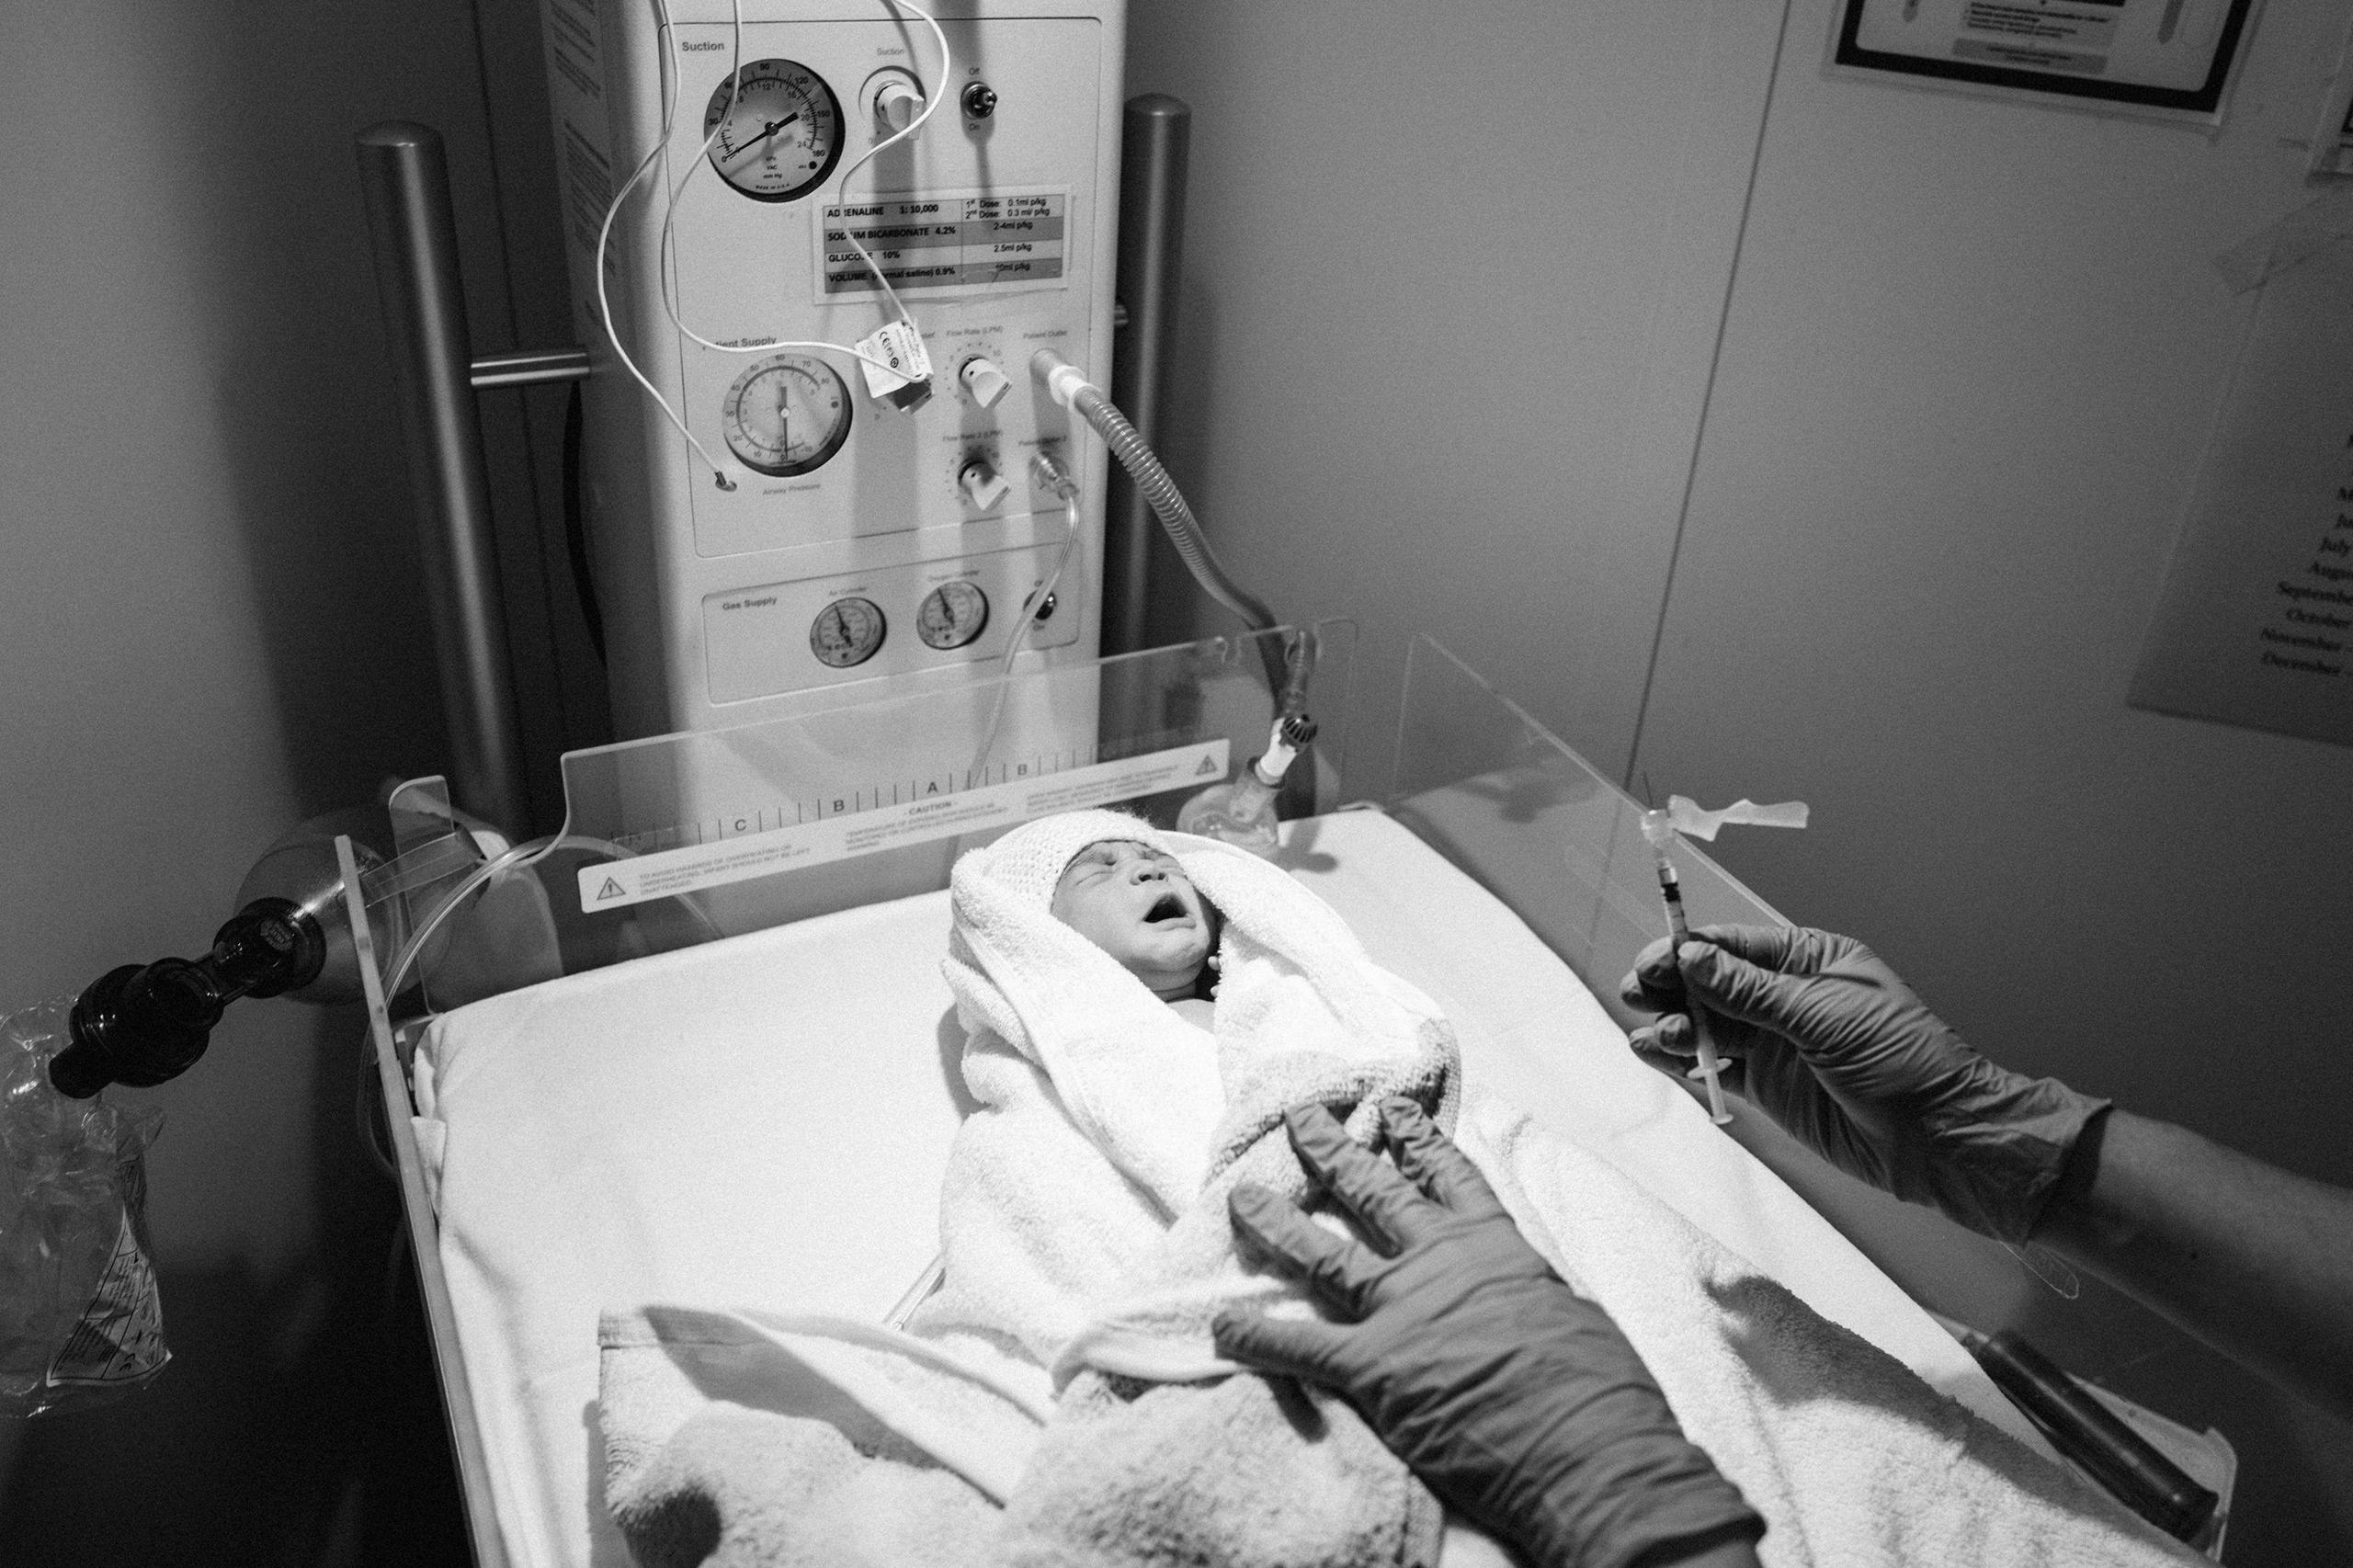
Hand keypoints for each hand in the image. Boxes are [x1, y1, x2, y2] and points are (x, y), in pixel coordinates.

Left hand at [1213, 1101, 1761, 1567]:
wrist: (1590, 1451)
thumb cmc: (1601, 1394)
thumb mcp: (1572, 1319)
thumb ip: (1528, 1297)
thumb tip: (1522, 1298)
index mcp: (1495, 1248)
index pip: (1448, 1178)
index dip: (1416, 1141)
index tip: (1392, 1110)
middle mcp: (1439, 1264)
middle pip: (1372, 1192)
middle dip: (1331, 1150)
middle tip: (1301, 1116)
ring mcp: (1401, 1311)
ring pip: (1320, 1252)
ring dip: (1274, 1220)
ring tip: (1239, 1194)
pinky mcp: (1373, 1368)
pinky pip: (1299, 1345)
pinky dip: (1256, 1336)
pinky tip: (1221, 1324)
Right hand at [1619, 926, 2106, 1243]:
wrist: (1938, 1138)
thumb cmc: (1903, 1061)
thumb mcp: (1824, 1015)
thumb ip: (1752, 991)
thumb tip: (1694, 957)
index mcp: (1810, 963)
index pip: (1735, 946)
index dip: (1689, 950)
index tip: (1654, 960)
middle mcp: (1787, 998)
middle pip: (1711, 983)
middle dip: (1671, 985)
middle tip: (1638, 991)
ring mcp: (1776, 1043)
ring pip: (1706, 1024)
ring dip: (1672, 1024)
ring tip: (1651, 1034)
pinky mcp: (1769, 1086)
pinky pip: (1714, 1063)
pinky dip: (1682, 1059)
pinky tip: (1654, 1054)